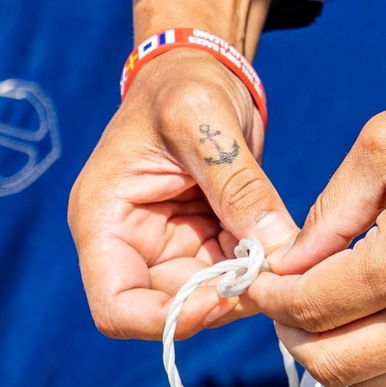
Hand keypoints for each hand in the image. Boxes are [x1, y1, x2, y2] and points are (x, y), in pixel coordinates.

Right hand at [68, 48, 298, 340]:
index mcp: (103, 219)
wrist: (200, 69)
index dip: (168, 317)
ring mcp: (166, 247)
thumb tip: (278, 250)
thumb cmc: (184, 85)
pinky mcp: (202, 243)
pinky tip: (281, 243)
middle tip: (273, 276)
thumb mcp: (205, 120)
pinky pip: (231, 275)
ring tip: (282, 254)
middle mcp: (128, 243)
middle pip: (169, 309)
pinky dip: (258, 268)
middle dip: (221, 300)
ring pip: (207, 299)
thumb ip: (238, 185)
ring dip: (246, 286)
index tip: (223, 298)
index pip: (116, 307)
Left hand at [249, 29, 385, 386]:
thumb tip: (288, 259)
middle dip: (291, 336)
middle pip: (330, 366)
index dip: (267, 297)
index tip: (254, 282)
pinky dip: (385, 362)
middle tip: (285, 301)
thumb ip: (330, 208)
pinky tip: (383, 317)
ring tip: (331, 311)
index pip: (308, 307)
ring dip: (337, 356)